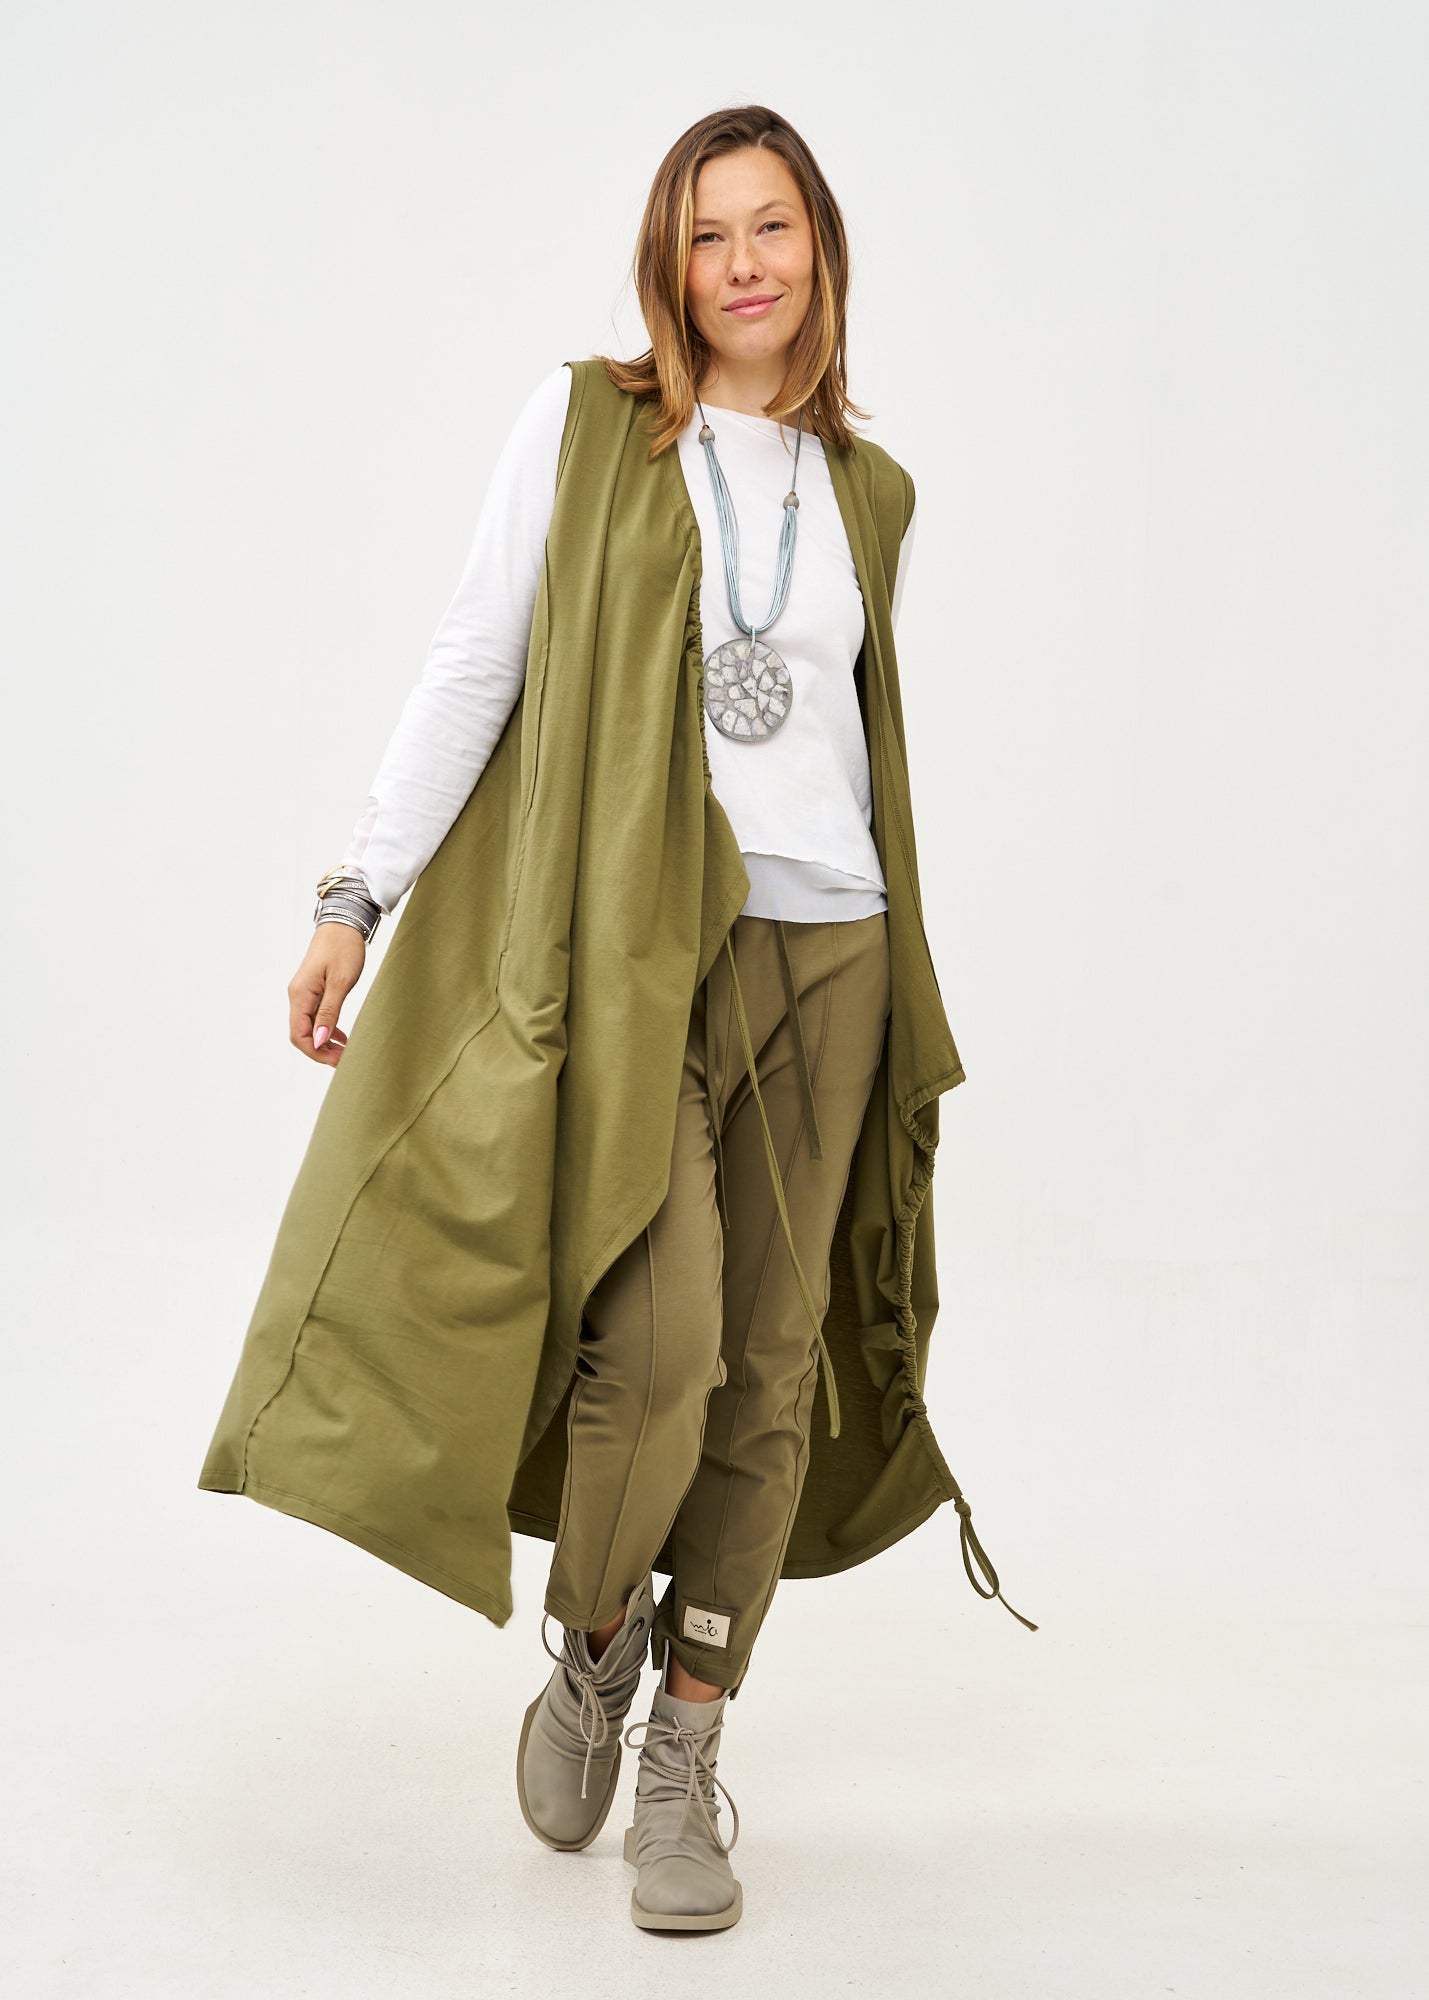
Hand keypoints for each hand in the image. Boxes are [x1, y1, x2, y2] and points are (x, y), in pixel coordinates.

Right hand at [289, 922, 366, 1065]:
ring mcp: (304, 993)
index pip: (299, 1035)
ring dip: (325, 1042)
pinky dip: (327, 1029)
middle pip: (301, 1035)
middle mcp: (297, 996)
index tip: (337, 1061)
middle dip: (320, 1051)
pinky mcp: (314, 990)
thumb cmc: (343, 948)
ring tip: (345, 1052)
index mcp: (300, 995)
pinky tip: (342, 1037)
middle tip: (344, 1060)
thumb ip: (329, 1013)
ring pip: (309, 1027)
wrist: (344, 923)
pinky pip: (315, 1017)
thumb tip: (319, 1040)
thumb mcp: (340, 982)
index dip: (316, 1052)